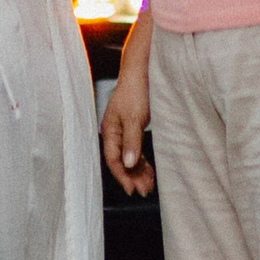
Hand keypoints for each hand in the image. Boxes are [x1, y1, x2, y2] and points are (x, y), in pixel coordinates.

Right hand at [101, 45, 154, 197]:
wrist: (144, 69)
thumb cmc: (136, 89)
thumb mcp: (134, 118)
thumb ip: (131, 142)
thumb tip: (127, 163)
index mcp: (110, 129)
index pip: (112, 159)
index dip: (122, 176)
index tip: (132, 189)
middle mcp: (115, 130)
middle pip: (121, 160)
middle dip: (132, 176)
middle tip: (144, 190)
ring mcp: (125, 128)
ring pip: (129, 156)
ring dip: (138, 170)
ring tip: (149, 183)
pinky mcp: (135, 125)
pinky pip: (136, 149)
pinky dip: (142, 160)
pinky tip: (149, 168)